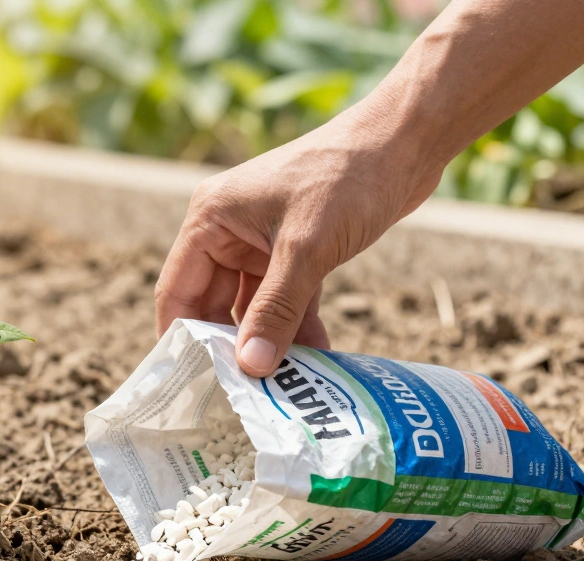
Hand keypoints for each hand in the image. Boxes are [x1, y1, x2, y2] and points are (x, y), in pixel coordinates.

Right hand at [153, 100, 442, 376]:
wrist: (406, 140)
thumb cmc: (347, 178)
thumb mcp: (307, 250)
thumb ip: (276, 310)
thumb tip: (251, 367)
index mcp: (210, 219)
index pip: (177, 290)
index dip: (179, 339)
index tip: (188, 387)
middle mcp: (227, 231)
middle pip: (213, 303)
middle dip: (229, 346)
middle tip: (240, 396)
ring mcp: (260, 241)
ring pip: (253, 306)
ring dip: (268, 341)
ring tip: (282, 385)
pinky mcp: (295, 249)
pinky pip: (285, 299)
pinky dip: (297, 325)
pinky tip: (315, 358)